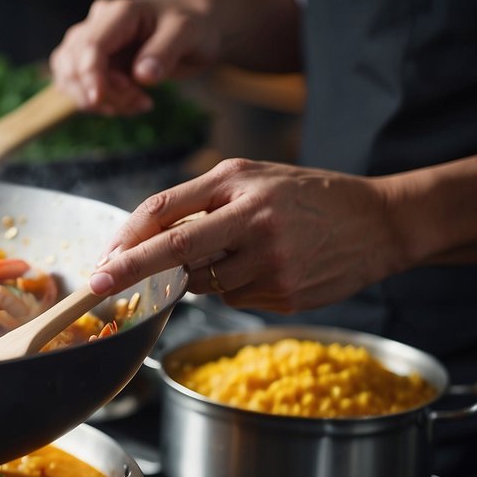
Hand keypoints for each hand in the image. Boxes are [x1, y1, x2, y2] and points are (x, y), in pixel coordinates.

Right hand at [49, 0, 219, 114]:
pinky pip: (79, 87)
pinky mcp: (93, 62)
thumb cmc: (194, 26)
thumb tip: (142, 75)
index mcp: (119, 13)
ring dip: (100, 101)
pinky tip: (129, 102)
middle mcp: (98, 24)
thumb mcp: (188, 34)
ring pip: (70, 78)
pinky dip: (101, 102)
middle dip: (101, 92)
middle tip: (140, 101)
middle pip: (74, 64)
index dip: (89, 76)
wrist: (197, 28)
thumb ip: (165, 51)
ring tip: (138, 102)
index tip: (99, 100)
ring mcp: (92, 43)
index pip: (90, 46)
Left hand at [88, 159, 403, 312]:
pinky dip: (236, 286)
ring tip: (241, 252)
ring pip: (203, 282)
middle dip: (131, 270)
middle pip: (174, 250)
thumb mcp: (252, 179)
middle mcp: (253, 221)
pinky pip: (234, 298)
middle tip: (96, 286)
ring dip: (199, 276)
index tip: (101, 260)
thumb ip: (199, 202)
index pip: (166, 210)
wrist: (380, 222)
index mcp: (238, 184)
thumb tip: (142, 240)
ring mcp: (271, 262)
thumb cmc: (305, 196)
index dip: (128, 238)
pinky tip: (268, 267)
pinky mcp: (285, 294)